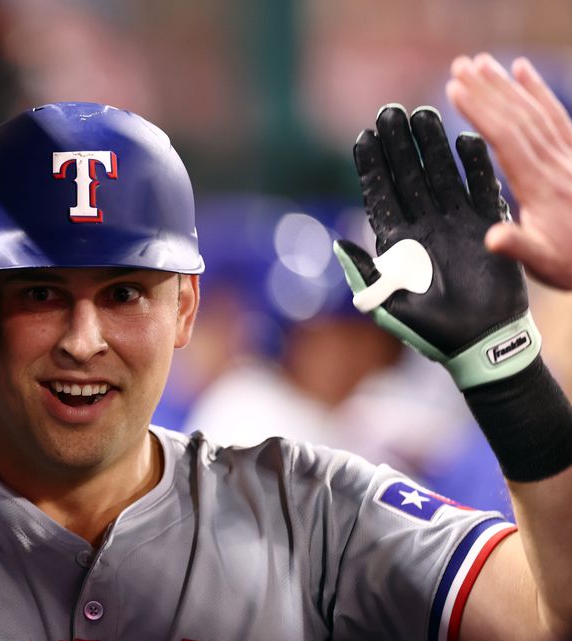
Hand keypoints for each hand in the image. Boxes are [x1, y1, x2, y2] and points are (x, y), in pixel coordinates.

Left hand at [334, 105, 536, 388]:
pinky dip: (475, 166)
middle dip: (398, 145)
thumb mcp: (390, 305)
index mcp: (397, 243)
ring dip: (431, 146)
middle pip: (408, 177)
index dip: (371, 167)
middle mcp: (424, 227)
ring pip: (441, 175)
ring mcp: (456, 223)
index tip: (363, 137)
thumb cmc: (432, 332)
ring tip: (423, 113)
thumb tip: (338, 243)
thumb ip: (365, 274)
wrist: (480, 343)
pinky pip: (482, 190)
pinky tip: (466, 139)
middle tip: (389, 110)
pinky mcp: (488, 227)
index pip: (380, 197)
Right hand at [447, 53, 571, 290]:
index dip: (481, 111)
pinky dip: (538, 91)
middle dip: (489, 89)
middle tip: (460, 64)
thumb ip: (518, 247)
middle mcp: (557, 164)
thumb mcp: (544, 263)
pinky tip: (523, 72)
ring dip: (508, 84)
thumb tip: (492, 238)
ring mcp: (569, 155)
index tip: (455, 88)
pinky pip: (556, 114)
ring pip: (536, 111)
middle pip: (519, 117)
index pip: (507, 139)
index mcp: (542, 187)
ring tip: (482, 62)